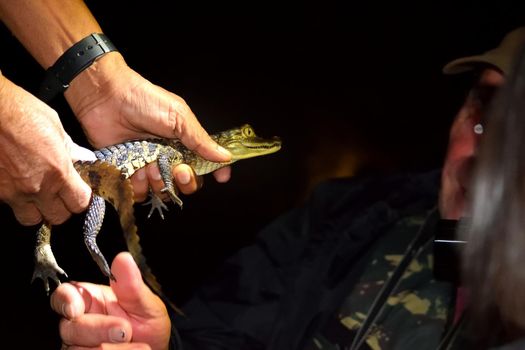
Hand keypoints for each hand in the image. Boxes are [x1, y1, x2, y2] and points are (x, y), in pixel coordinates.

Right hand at [0, 75, 91, 224]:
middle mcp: (36, 188)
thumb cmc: (20, 111)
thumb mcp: (55, 127)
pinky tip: (15, 184)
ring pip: (30, 219)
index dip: (81, 199)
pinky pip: (8, 206)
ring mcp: (11, 192)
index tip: (79, 191)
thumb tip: (84, 158)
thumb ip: (70, 149)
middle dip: (61, 208)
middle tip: (59, 195)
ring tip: (36, 194)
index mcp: (57, 173)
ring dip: (36, 210)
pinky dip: (14, 200)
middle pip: (57, 217)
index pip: (79, 203)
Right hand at [51, 252, 170, 349]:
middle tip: (125, 331)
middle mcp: (80, 323)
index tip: (76, 309)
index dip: (65, 301)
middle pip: (70, 327)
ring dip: (110, 349)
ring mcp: (78, 346)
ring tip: (140, 347)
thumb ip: (132, 285)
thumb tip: (123, 258)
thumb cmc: (148, 325)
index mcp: (91, 300)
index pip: (64, 295)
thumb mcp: (146, 304)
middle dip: (99, 329)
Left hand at [64, 52, 230, 200]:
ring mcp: (148, 166)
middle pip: (187, 183)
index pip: (205, 163)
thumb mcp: (178, 117)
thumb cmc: (144, 100)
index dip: (215, 171)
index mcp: (185, 142)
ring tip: (148, 166)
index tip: (221, 178)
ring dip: (158, 182)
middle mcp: (169, 157)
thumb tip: (225, 156)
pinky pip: (139, 192)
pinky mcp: (128, 172)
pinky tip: (134, 169)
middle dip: (184, 180)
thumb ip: (200, 140)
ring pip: (163, 190)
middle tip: (177, 171)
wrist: (105, 98)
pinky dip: (138, 185)